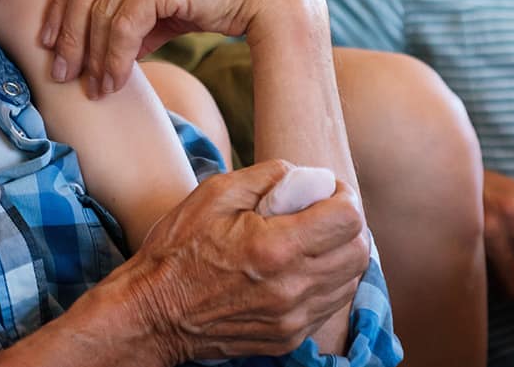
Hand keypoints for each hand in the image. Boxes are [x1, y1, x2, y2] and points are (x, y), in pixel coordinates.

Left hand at [39, 0, 321, 96]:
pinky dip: (112, 58)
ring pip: (99, 11)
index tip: (50, 44)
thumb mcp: (171, 4)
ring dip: (91, 55)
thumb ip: (137, 16)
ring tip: (94, 87)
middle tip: (61, 74)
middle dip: (66, 36)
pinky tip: (114, 80)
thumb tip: (104, 50)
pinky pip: (121, 24)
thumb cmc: (225, 1)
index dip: (60, 10)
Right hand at [119, 160, 369, 362]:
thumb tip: (305, 175)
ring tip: (311, 239)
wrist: (154, 313)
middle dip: (348, 223)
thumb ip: (268, 176)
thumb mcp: (215, 194)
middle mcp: (292, 288)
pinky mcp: (289, 337)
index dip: (343, 195)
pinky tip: (300, 268)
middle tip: (322, 211)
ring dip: (341, 253)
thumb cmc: (179, 249)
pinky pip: (331, 305)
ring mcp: (293, 318)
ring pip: (352, 280)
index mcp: (275, 247)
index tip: (326, 189)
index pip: (348, 219)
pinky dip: (328, 281)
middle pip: (359, 251)